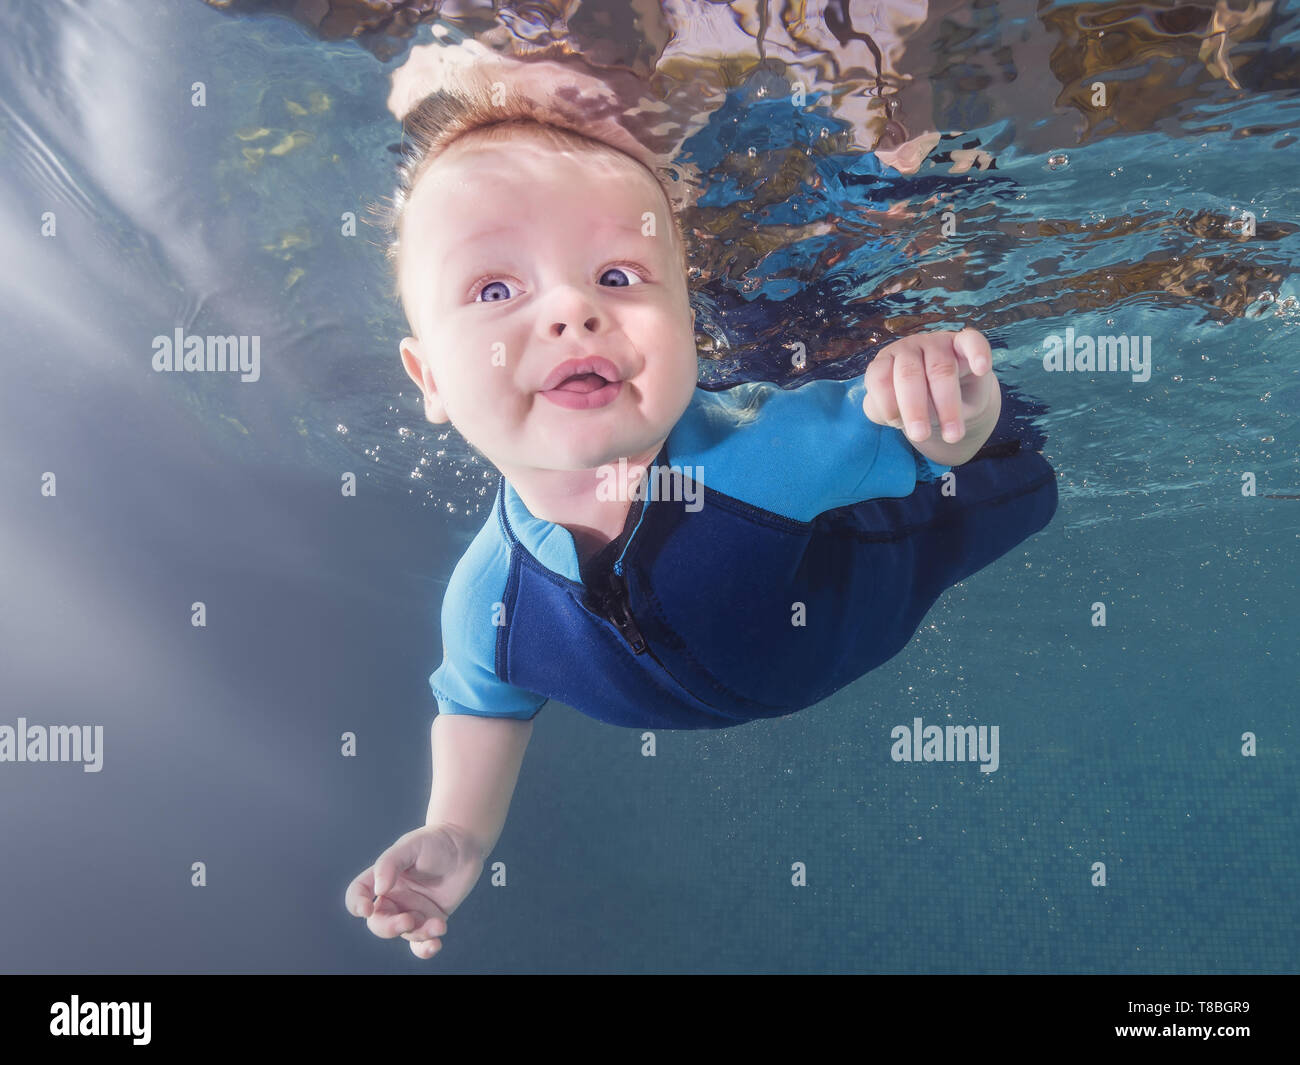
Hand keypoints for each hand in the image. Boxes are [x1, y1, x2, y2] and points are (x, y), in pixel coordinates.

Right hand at [345, 823, 485, 959]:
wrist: (466, 846)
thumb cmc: (435, 840)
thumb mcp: (411, 845)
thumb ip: (390, 863)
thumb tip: (378, 891)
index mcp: (382, 878)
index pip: (358, 894)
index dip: (356, 904)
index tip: (367, 909)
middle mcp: (394, 898)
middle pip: (378, 923)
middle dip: (390, 927)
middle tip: (409, 920)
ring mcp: (413, 911)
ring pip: (405, 933)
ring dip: (419, 933)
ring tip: (439, 925)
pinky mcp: (431, 920)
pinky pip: (421, 943)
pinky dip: (425, 949)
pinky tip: (436, 944)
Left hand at [862, 327, 996, 444]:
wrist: (954, 398)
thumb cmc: (917, 403)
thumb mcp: (895, 412)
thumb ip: (886, 411)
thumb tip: (895, 414)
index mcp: (886, 363)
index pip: (880, 378)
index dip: (887, 403)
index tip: (897, 427)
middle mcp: (909, 349)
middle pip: (909, 375)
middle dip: (914, 408)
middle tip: (920, 435)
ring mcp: (937, 343)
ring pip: (941, 369)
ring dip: (948, 405)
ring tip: (953, 435)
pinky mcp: (964, 342)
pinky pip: (971, 341)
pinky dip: (977, 353)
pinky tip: (981, 369)